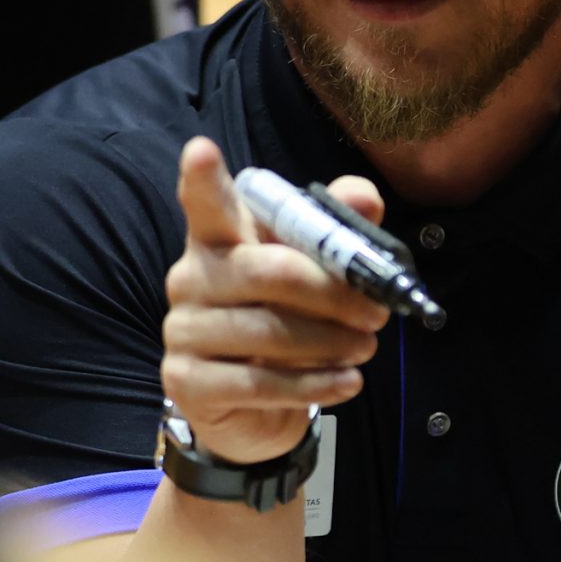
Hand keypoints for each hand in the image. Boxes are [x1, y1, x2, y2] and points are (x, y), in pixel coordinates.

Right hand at [162, 137, 388, 465]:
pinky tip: (348, 382)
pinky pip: (260, 382)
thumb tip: (364, 197)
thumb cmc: (287, 323)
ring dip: (331, 341)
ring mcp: (184, 331)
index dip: (203, 178)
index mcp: (220, 239)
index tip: (203, 151)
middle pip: (269, 272)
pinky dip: (315, 384)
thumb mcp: (314, 274)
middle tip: (376, 311)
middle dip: (334, 292)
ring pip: (269, 331)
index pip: (206, 203)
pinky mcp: (187, 383)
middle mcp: (192, 278)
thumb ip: (336, 232)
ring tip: (367, 346)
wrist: (255, 410)